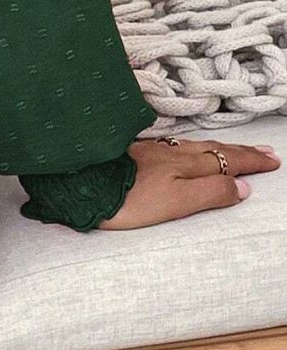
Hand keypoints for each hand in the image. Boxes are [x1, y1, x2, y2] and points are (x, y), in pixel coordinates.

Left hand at [98, 135, 280, 229]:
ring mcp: (152, 151)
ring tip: (234, 149)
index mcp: (186, 165)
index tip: (273, 161)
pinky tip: (186, 148)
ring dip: (219, 148)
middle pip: (214, 150)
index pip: (227, 161)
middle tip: (266, 152)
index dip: (251, 162)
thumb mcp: (176, 202)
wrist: (82, 184)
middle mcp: (172, 153)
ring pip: (194, 146)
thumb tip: (242, 186)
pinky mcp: (134, 153)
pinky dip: (192, 147)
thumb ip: (210, 193)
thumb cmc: (129, 199)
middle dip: (242, 152)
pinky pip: (174, 147)